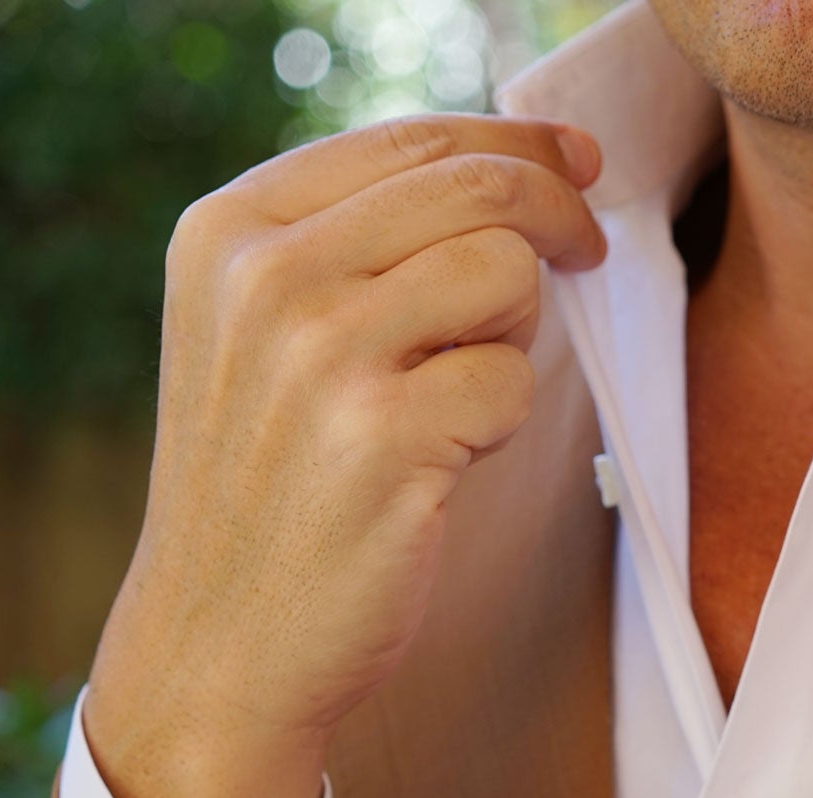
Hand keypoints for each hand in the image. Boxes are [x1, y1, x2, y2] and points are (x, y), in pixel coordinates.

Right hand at [82, 114, 606, 797]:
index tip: (579, 164)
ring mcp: (321, 356)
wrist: (225, 642)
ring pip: (505, 272)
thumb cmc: (277, 485)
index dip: (519, 144)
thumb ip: (361, 244)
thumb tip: (526, 170)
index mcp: (232, 230)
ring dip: (516, 331)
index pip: (411, 140)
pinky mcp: (385, 439)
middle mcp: (266, 277)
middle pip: (477, 190)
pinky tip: (447, 459)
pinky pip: (514, 379)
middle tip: (586, 254)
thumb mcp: (269, 334)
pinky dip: (505, 419)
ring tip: (459, 391)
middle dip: (556, 217)